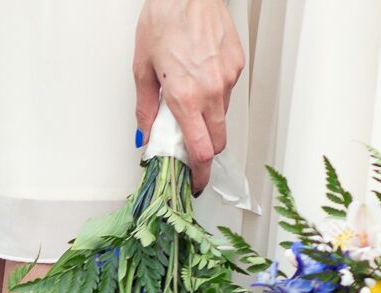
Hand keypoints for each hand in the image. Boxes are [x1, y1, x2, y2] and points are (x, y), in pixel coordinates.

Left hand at [134, 0, 245, 193]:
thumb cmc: (163, 22)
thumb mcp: (142, 70)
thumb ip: (145, 109)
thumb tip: (146, 135)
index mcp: (186, 97)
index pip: (200, 151)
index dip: (198, 174)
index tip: (194, 183)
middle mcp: (212, 90)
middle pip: (216, 141)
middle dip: (203, 151)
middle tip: (188, 148)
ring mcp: (229, 77)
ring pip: (221, 116)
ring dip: (206, 119)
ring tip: (187, 98)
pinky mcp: (238, 64)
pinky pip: (228, 92)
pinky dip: (214, 95)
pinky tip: (199, 77)